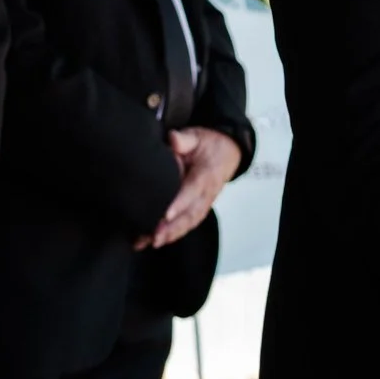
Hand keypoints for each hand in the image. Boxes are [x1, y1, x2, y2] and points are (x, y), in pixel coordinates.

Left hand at [138, 127, 241, 249]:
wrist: (228, 152)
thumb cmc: (209, 145)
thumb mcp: (198, 136)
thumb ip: (185, 139)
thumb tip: (174, 139)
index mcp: (206, 174)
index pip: (193, 190)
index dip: (181, 203)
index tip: (166, 214)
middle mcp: (207, 192)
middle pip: (191, 213)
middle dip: (173, 227)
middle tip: (154, 237)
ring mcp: (205, 202)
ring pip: (190, 222)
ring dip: (172, 234)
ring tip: (152, 242)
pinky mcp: (200, 208)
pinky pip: (189, 223)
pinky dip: (175, 234)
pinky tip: (158, 241)